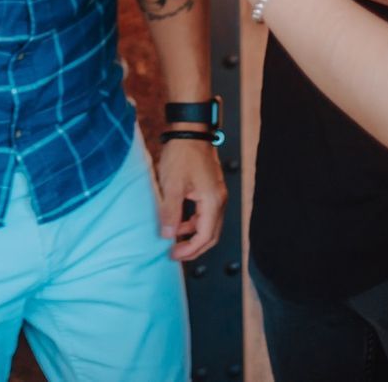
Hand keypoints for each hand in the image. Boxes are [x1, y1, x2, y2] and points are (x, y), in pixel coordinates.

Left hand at [154, 136, 226, 260]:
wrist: (190, 132)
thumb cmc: (182, 154)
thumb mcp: (172, 185)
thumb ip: (171, 212)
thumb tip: (168, 235)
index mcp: (212, 202)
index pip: (205, 236)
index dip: (190, 249)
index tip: (173, 254)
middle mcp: (219, 200)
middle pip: (210, 234)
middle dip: (194, 247)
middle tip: (175, 254)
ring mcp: (216, 194)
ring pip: (208, 225)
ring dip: (193, 235)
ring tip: (174, 239)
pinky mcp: (210, 189)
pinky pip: (205, 214)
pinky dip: (193, 222)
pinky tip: (179, 222)